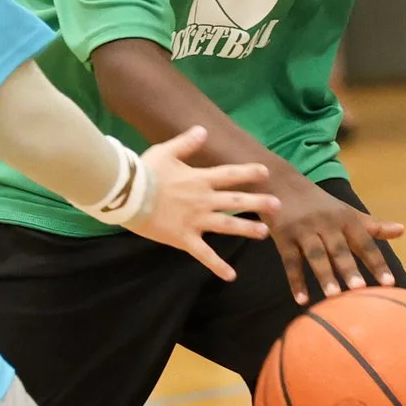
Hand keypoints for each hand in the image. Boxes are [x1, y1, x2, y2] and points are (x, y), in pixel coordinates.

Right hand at [129, 126, 275, 279]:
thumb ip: (186, 143)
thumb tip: (203, 130)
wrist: (128, 195)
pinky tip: (231, 276)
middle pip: (236, 201)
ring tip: (264, 233)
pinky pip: (204, 255)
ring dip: (247, 229)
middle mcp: (203, 200)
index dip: (248, 172)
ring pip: (227, 226)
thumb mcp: (165, 151)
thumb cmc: (144, 172)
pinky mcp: (184, 238)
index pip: (229, 174)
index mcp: (199, 179)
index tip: (265, 172)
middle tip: (278, 206)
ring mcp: (195, 221)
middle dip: (258, 203)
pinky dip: (217, 266)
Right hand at [270, 168, 402, 305]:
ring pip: (316, 254)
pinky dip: (295, 281)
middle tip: (359, 290)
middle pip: (339, 249)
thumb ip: (373, 225)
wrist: (281, 183)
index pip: (365, 243)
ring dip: (324, 275)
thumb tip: (402, 231)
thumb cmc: (321, 204)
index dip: (377, 263)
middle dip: (349, 268)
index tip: (389, 284)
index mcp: (346, 219)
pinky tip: (302, 300)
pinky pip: (290, 261)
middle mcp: (326, 223)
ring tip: (332, 297)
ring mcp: (303, 230)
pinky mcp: (283, 236)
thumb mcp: (347, 212)